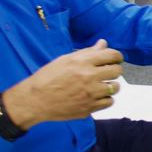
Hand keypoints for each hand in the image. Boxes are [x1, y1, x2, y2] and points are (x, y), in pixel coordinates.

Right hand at [2, 39, 123, 128]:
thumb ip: (87, 52)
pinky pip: (109, 102)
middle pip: (117, 71)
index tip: (114, 59)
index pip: (112, 55)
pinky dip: (105, 98)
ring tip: (101, 85)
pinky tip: (96, 96)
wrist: (35, 100)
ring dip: (111, 85)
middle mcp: (89, 77)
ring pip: (115, 87)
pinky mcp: (89, 108)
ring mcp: (90, 94)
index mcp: (83, 62)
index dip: (116, 56)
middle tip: (106, 72)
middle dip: (114, 69)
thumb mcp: (65, 60)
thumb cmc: (48, 77)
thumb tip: (103, 43)